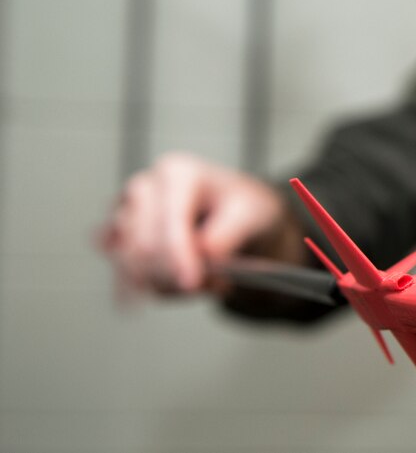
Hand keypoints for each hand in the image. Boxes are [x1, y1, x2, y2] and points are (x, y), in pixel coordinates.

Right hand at [99, 152, 301, 296]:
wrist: (236, 216)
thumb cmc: (242, 207)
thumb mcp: (252, 214)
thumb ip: (228, 233)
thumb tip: (204, 253)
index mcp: (177, 173)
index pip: (170, 221)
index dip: (178, 255)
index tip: (192, 282)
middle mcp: (144, 188)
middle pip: (144, 246)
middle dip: (177, 274)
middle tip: (216, 282)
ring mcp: (125, 213)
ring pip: (132, 265)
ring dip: (169, 284)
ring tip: (207, 280)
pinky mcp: (117, 239)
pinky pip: (126, 276)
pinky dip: (155, 287)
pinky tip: (181, 283)